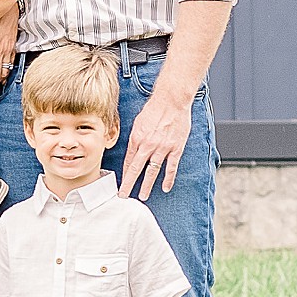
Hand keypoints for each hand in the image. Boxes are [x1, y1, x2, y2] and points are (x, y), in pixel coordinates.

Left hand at [119, 74, 192, 198]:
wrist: (171, 100)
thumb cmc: (154, 109)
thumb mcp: (138, 122)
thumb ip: (135, 137)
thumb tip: (132, 150)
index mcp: (136, 138)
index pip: (128, 160)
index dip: (124, 173)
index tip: (121, 182)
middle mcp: (147, 144)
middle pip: (136, 168)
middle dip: (129, 184)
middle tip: (123, 195)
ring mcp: (162, 148)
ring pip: (152, 171)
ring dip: (147, 185)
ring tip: (143, 196)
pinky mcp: (175, 148)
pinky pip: (171, 167)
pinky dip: (168, 178)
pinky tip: (165, 188)